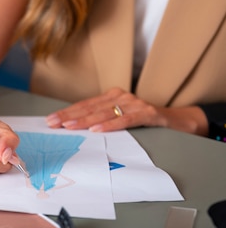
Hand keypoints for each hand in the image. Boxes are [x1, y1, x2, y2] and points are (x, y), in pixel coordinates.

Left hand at [46, 87, 208, 135]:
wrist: (176, 121)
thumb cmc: (144, 121)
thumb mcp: (120, 118)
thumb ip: (101, 121)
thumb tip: (74, 130)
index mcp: (112, 97)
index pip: (85, 105)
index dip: (67, 112)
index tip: (50, 120)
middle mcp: (121, 97)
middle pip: (90, 108)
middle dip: (70, 116)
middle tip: (53, 124)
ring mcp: (134, 104)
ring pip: (105, 113)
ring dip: (85, 121)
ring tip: (70, 127)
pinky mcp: (146, 113)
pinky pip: (125, 119)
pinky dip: (111, 125)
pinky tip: (98, 130)